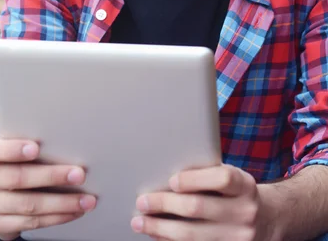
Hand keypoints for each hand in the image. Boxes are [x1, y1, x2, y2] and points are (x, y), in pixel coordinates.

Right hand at [0, 137, 96, 240]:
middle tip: (79, 174)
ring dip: (61, 203)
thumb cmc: (13, 158)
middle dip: (52, 176)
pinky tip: (73, 212)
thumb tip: (67, 140)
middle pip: (18, 178)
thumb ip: (29, 143)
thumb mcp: (13, 146)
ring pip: (28, 205)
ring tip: (86, 199)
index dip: (13, 149)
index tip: (36, 148)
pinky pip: (30, 223)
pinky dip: (56, 217)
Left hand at [131, 164, 263, 240]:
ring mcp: (239, 238)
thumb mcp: (232, 177)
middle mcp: (245, 212)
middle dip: (165, 204)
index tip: (172, 180)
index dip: (195, 179)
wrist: (267, 220)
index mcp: (245, 185)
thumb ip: (208, 174)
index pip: (222, 178)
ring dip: (161, 228)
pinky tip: (157, 235)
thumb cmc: (236, 193)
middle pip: (199, 208)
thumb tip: (165, 176)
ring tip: (140, 221)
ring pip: (193, 235)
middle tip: (142, 201)